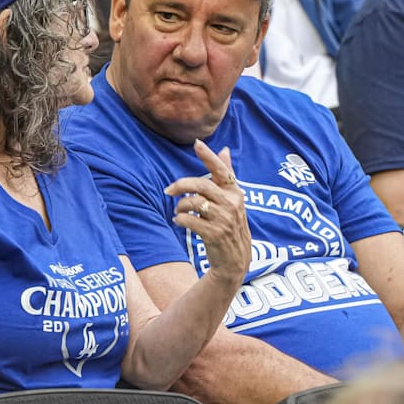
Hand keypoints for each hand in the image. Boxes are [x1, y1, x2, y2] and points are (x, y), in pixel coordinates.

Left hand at [165, 139, 250, 284]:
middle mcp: (232, 203)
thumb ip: (226, 175)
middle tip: (168, 191)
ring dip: (180, 206)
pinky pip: (190, 220)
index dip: (209, 156)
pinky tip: (179, 221)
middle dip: (181, 185)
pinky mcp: (214, 233)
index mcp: (235, 193)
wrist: (235, 260)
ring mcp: (224, 219)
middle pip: (201, 184)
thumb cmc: (230, 224)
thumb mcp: (232, 200)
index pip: (221, 170)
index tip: (197, 144)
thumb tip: (225, 150)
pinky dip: (180, 219)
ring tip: (178, 211)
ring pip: (193, 202)